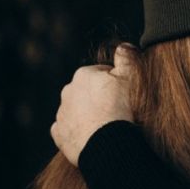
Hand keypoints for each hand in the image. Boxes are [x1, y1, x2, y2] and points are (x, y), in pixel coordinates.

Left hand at [51, 46, 135, 165]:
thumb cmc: (120, 108)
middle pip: (87, 91)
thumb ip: (126, 59)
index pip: (102, 73)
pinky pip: (68, 129)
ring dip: (88, 114)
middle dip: (99, 97)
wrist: (107, 142)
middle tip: (117, 109)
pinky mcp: (59, 134)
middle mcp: (68, 91)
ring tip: (106, 124)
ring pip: (77, 110)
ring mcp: (62, 113)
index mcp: (84, 75)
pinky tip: (91, 135)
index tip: (125, 94)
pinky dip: (78, 131)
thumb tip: (122, 46)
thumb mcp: (129, 78)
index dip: (115, 83)